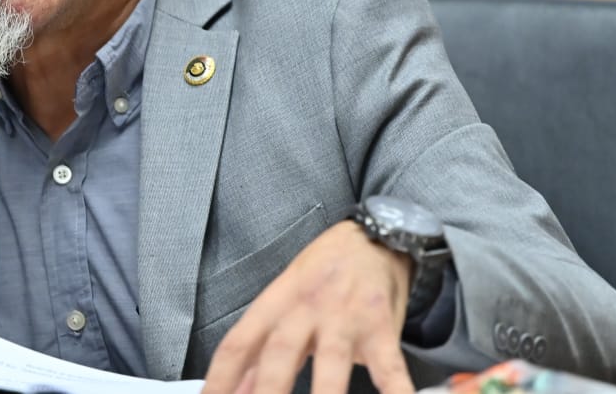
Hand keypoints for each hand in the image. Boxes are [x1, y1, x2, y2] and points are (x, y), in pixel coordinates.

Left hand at [202, 220, 413, 393]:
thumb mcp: (283, 302)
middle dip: (268, 392)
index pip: (238, 343)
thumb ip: (260, 350)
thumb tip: (236, 390)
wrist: (374, 238)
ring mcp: (345, 318)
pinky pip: (390, 368)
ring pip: (331, 363)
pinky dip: (395, 392)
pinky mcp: (381, 328)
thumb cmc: (321, 274)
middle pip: (280, 354)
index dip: (221, 378)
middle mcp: (306, 308)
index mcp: (276, 302)